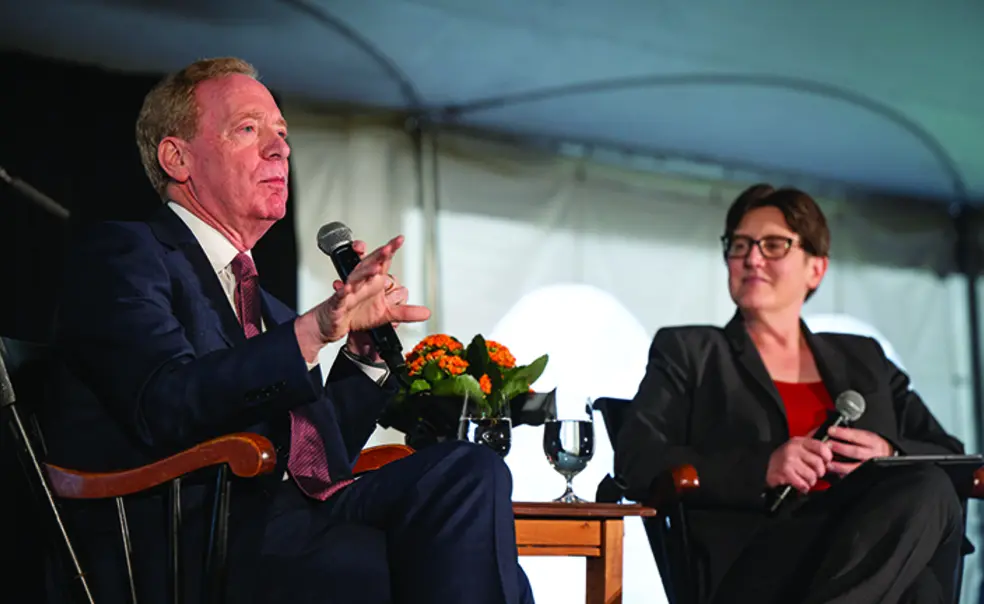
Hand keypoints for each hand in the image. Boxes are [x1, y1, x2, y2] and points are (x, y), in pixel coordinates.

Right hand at [295, 236, 429, 362]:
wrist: (334, 324)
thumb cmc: (357, 313)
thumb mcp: (386, 314)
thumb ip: (406, 312)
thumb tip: (427, 312)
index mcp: (372, 281)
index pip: (382, 262)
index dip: (390, 250)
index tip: (400, 239)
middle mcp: (361, 282)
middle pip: (369, 265)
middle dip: (378, 256)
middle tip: (389, 248)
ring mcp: (348, 291)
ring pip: (355, 278)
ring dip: (364, 272)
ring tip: (375, 267)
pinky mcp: (337, 303)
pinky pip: (339, 296)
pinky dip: (342, 292)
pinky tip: (346, 288)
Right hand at [766, 437, 832, 493]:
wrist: (764, 468)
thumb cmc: (785, 460)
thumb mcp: (798, 448)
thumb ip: (813, 446)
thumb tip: (831, 444)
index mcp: (799, 441)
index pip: (821, 447)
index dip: (827, 457)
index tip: (826, 462)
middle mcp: (793, 448)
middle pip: (819, 463)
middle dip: (819, 472)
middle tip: (813, 473)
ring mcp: (788, 460)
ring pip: (812, 475)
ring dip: (810, 481)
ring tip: (804, 479)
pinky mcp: (785, 471)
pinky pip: (803, 483)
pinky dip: (803, 487)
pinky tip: (799, 484)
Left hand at [826, 426, 893, 475]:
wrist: (890, 458)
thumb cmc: (876, 446)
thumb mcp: (869, 436)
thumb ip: (855, 435)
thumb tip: (835, 431)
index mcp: (873, 442)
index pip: (857, 436)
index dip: (843, 433)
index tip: (831, 431)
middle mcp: (873, 454)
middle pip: (855, 451)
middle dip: (840, 448)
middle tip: (827, 445)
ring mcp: (870, 467)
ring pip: (854, 467)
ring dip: (839, 465)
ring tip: (828, 462)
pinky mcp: (867, 476)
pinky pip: (854, 476)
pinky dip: (843, 475)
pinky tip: (835, 472)